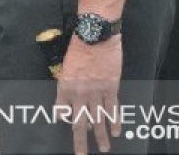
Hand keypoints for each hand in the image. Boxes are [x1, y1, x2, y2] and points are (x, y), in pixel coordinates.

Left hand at [57, 35, 122, 153]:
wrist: (95, 36)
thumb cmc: (78, 46)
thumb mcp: (66, 65)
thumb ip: (67, 82)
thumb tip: (70, 96)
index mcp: (64, 87)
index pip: (62, 111)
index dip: (65, 118)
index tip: (69, 121)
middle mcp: (79, 94)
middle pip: (79, 124)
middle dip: (80, 142)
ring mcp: (96, 93)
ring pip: (98, 121)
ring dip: (101, 136)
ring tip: (104, 149)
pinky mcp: (110, 89)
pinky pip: (113, 110)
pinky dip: (115, 122)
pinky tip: (116, 132)